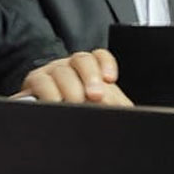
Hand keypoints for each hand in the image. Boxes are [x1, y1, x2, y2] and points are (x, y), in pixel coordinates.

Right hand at [13, 49, 132, 105]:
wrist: (40, 116)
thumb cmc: (75, 112)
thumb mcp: (99, 108)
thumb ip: (115, 106)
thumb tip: (139, 113)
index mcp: (88, 70)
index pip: (99, 57)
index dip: (106, 64)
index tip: (110, 79)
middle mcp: (69, 66)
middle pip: (82, 60)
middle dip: (90, 77)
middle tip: (94, 96)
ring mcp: (51, 72)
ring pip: (62, 70)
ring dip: (71, 88)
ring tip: (76, 103)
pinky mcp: (34, 83)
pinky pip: (42, 82)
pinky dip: (50, 94)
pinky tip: (56, 103)